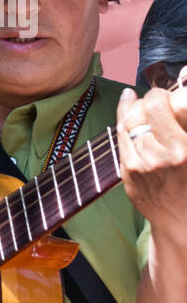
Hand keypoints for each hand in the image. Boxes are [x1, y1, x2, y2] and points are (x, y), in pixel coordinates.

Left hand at [117, 81, 186, 237]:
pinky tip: (128, 106)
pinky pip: (121, 134)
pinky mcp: (129, 169)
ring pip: (132, 119)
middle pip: (150, 107)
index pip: (173, 105)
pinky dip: (124, 117)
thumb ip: (186, 124)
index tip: (169, 93)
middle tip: (156, 98)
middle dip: (152, 96)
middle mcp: (170, 154)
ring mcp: (146, 162)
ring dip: (136, 107)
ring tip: (143, 105)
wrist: (180, 218)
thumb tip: (181, 84)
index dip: (167, 94)